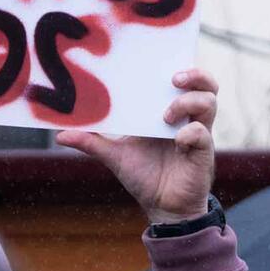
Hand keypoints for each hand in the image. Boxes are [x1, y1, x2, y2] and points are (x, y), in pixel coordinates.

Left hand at [57, 69, 217, 228]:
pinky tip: (177, 143)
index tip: (161, 63)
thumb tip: (59, 135)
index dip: (181, 67)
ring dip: (188, 102)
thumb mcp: (114, 155)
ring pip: (210, 101)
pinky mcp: (203, 151)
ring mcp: (197, 132)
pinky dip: (189, 133)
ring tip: (167, 115)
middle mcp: (187, 118)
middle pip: (206, 85)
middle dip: (195, 75)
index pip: (183, 81)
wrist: (160, 207)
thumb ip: (92, 142)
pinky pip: (201, 133)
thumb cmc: (144, 177)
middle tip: (174, 79)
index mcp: (169, 112)